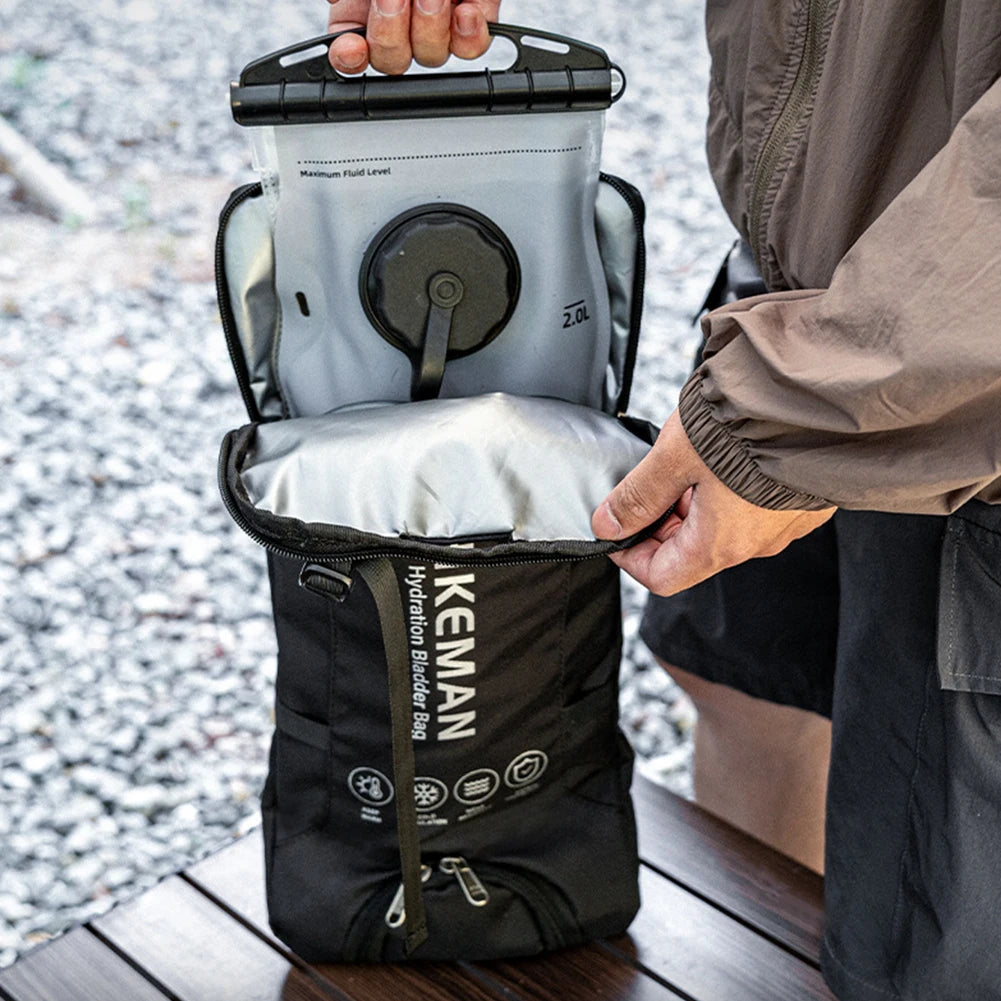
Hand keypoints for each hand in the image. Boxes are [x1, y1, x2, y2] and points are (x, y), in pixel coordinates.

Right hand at [326, 0, 500, 74]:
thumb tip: (334, 3)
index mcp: (362, 10)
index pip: (349, 52)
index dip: (349, 59)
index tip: (351, 49)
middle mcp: (400, 22)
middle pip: (392, 62)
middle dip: (392, 32)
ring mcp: (439, 24)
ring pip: (431, 56)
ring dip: (429, 25)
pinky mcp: (477, 18)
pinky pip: (474, 46)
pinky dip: (470, 33)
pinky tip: (465, 12)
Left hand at [592, 410, 835, 595]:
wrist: (820, 399)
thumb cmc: (752, 426)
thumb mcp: (675, 457)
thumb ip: (638, 495)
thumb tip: (608, 523)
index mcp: (720, 544)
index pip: (661, 577)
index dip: (629, 555)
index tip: (616, 526)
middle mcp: (757, 544)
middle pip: (691, 552)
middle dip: (662, 521)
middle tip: (653, 479)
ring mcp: (784, 524)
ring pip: (723, 528)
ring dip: (696, 503)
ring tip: (690, 458)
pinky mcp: (802, 501)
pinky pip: (755, 508)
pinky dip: (730, 491)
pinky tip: (725, 455)